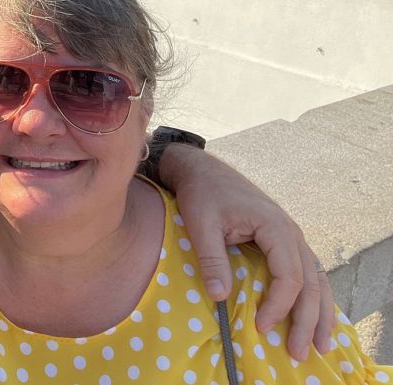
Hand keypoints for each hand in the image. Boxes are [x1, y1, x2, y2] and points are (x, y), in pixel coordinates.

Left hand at [161, 144, 334, 360]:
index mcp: (274, 226)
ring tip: (321, 346)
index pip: (288, 275)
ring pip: (316, 279)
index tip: (261, 327)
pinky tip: (314, 318)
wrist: (202, 170)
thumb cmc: (202, 193)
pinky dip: (314, 297)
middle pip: (310, 282)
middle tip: (299, 353)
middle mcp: (291, 232)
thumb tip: (220, 297)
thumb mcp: (200, 223)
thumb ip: (212, 258)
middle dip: (307, 320)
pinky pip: (308, 272)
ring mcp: (291, 236)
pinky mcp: (284, 241)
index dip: (278, 305)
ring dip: (319, 313)